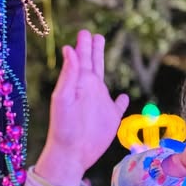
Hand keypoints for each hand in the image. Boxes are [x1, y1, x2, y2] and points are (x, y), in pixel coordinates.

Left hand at [34, 31, 128, 185]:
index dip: (83, 45)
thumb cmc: (64, 127)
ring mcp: (100, 104)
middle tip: (92, 34)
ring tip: (103, 56)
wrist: (71, 153)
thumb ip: (69, 75)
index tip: (85, 31)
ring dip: (103, 65)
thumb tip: (69, 49)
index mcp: (79, 83)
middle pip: (93, 64)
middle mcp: (90, 90)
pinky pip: (118, 106)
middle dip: (93, 49)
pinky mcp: (110, 119)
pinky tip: (122, 96)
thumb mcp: (63, 98)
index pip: (82, 59)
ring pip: (103, 79)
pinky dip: (121, 100)